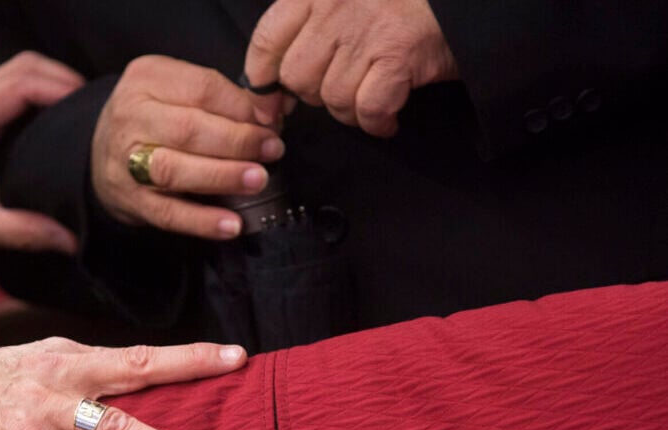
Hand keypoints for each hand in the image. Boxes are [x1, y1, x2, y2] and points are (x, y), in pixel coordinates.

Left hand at [0, 52, 84, 260]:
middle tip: (97, 109)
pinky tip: (65, 115)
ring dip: (56, 80)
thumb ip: (25, 233)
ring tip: (86, 110)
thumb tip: (72, 241)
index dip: (60, 89)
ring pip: (22, 69)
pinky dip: (44, 89)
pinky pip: (17, 84)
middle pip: (25, 66)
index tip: (92, 110)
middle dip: (65, 78)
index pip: (20, 85)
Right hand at [0, 337, 247, 429]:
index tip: (235, 354)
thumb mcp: (32, 362)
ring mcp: (43, 407)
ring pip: (112, 424)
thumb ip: (77, 371)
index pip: (139, 353)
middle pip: (138, 369)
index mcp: (70, 354)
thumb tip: (121, 381)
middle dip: (190, 368)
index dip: (188, 354)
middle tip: (238, 372)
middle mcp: (64, 373)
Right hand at [92, 55, 285, 239]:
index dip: (242, 107)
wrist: (100, 152)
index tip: (272, 121)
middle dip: (237, 141)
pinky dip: (201, 221)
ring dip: (222, 176)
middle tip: (271, 150)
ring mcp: (126, 162)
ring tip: (257, 179)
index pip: (202, 89)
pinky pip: (168, 213)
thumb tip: (273, 112)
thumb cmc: (155, 117)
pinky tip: (231, 224)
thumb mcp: (178, 89)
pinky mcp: (131, 200)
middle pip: (188, 129)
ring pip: (175, 170)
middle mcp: (130, 118)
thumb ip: (222, 96)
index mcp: (146, 80)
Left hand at [244, 0, 458, 136]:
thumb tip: (273, 91)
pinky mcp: (397, 54)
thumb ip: (306, 34)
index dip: (261, 82)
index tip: (270, 105)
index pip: (265, 40)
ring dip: (349, 112)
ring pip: (332, 97)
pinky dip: (377, 122)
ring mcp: (365, 30)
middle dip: (315, 97)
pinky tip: (388, 119)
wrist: (464, 4)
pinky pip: (368, 108)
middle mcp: (334, 6)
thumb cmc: (400, 8)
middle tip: (341, 93)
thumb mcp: (343, 4)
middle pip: (297, 77)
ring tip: (369, 101)